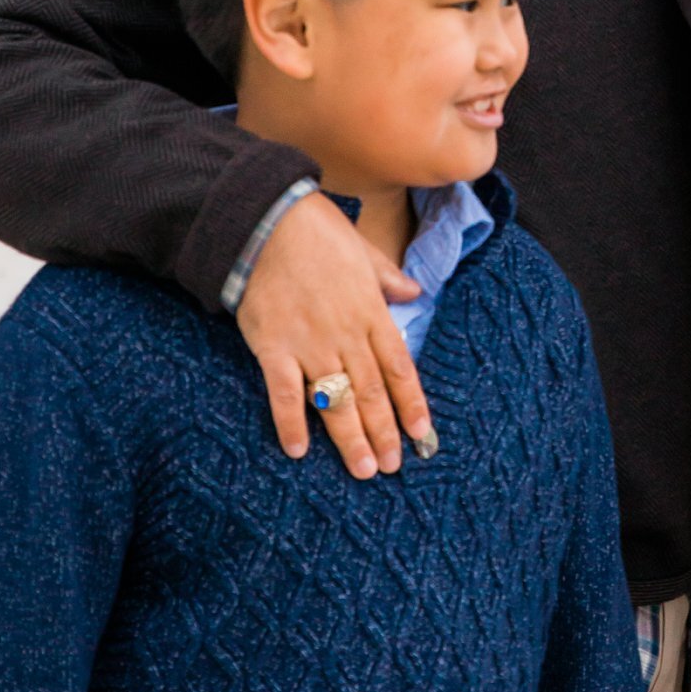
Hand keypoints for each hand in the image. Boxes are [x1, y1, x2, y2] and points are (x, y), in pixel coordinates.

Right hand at [235, 189, 432, 475]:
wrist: (268, 221)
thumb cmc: (318, 233)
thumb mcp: (364, 252)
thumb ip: (389, 279)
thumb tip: (416, 291)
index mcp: (371, 313)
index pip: (400, 368)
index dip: (412, 404)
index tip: (422, 434)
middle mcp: (346, 334)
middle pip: (372, 392)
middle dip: (384, 432)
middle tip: (392, 467)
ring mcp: (310, 343)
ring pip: (337, 400)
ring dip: (350, 438)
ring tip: (363, 470)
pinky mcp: (274, 347)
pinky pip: (285, 393)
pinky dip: (291, 422)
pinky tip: (299, 450)